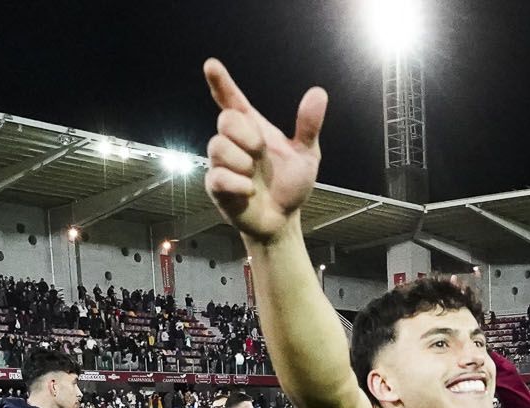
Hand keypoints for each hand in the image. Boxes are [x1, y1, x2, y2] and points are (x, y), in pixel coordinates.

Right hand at [202, 59, 324, 244]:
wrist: (283, 220)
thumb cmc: (290, 185)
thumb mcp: (307, 154)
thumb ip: (309, 125)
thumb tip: (318, 92)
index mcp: (253, 128)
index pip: (232, 100)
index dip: (221, 82)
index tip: (211, 65)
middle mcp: (234, 142)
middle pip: (225, 119)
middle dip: (246, 135)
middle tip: (260, 153)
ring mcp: (222, 163)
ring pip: (217, 146)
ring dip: (242, 161)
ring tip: (255, 176)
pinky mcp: (216, 186)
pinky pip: (219, 177)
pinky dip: (239, 184)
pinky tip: (250, 191)